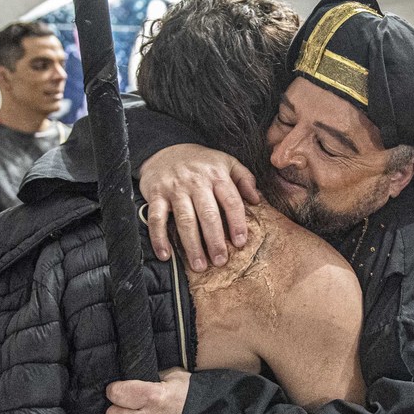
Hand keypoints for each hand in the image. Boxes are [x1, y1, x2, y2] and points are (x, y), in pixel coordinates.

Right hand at [137, 144, 260, 270]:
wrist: (164, 147)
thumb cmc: (200, 161)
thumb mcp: (226, 162)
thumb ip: (244, 179)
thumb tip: (257, 200)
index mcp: (217, 175)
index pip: (231, 201)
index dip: (237, 223)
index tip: (240, 243)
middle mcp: (196, 182)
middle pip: (208, 214)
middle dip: (215, 240)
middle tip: (221, 261)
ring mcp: (174, 188)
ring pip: (185, 220)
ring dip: (192, 245)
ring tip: (199, 265)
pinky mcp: (155, 194)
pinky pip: (156, 219)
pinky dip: (159, 238)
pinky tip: (166, 255)